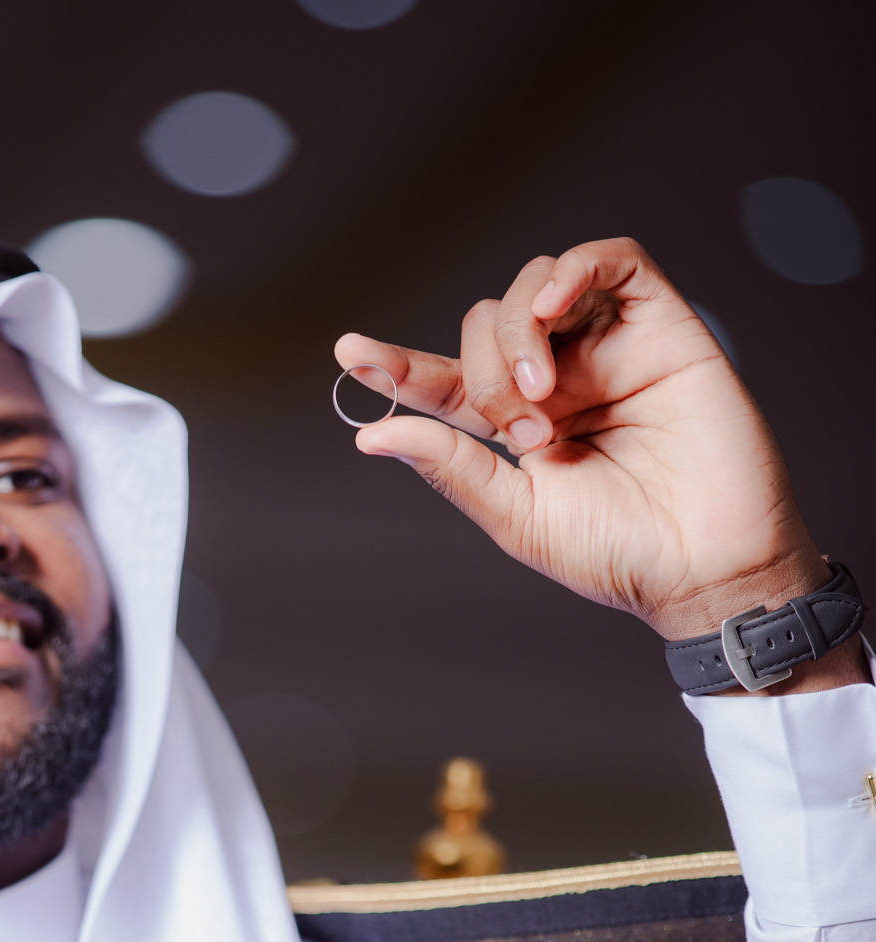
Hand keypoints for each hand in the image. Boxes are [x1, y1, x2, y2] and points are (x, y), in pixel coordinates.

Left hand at [336, 238, 861, 686]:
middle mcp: (560, 379)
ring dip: (520, 332)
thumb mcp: (516, 516)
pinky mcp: (662, 325)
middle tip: (521, 434)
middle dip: (483, 373)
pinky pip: (613, 259)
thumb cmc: (621, 554)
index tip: (352, 354)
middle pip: (487, 323)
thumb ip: (451, 466)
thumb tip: (370, 433)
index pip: (446, 382)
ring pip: (537, 285)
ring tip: (544, 399)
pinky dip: (573, 268)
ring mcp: (609, 349)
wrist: (706, 567)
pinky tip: (555, 304)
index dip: (398, 367)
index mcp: (518, 429)